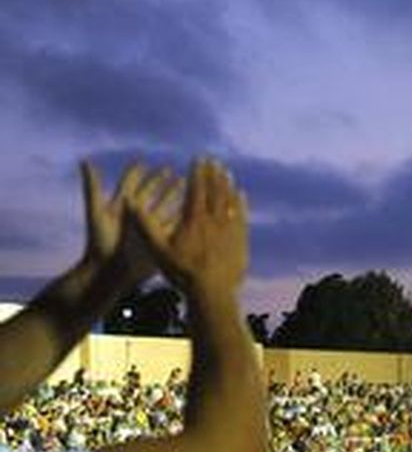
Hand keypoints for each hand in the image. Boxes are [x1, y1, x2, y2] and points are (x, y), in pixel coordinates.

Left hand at [81, 161, 182, 283]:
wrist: (111, 270)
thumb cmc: (100, 242)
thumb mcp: (96, 212)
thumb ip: (92, 187)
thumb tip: (85, 161)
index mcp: (121, 205)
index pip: (130, 184)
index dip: (136, 173)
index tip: (143, 163)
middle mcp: (135, 214)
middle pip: (149, 193)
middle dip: (159, 182)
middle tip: (170, 170)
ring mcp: (148, 226)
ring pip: (163, 207)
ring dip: (174, 197)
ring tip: (186, 187)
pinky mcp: (157, 239)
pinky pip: (173, 226)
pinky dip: (183, 218)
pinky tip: (194, 212)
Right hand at [128, 157, 247, 299]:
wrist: (212, 293)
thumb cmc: (181, 273)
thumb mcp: (157, 250)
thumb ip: (144, 225)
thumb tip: (129, 203)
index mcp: (194, 220)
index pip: (196, 189)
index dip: (197, 172)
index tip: (198, 159)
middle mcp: (214, 221)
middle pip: (215, 191)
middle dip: (213, 174)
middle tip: (213, 160)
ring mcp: (230, 231)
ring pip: (230, 202)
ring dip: (227, 185)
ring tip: (226, 172)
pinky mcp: (241, 241)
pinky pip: (242, 217)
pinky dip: (241, 204)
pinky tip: (241, 195)